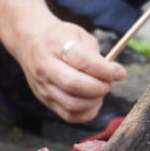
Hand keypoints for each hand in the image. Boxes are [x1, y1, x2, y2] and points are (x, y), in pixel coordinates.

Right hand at [12, 19, 126, 122]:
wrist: (30, 41)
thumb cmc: (61, 38)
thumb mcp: (79, 35)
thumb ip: (96, 55)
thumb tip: (116, 74)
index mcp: (56, 45)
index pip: (82, 60)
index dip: (105, 70)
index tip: (119, 72)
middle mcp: (45, 66)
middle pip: (74, 85)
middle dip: (100, 87)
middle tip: (109, 83)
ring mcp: (43, 85)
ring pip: (72, 104)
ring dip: (94, 101)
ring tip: (100, 91)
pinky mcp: (44, 99)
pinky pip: (68, 115)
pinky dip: (87, 113)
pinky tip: (93, 102)